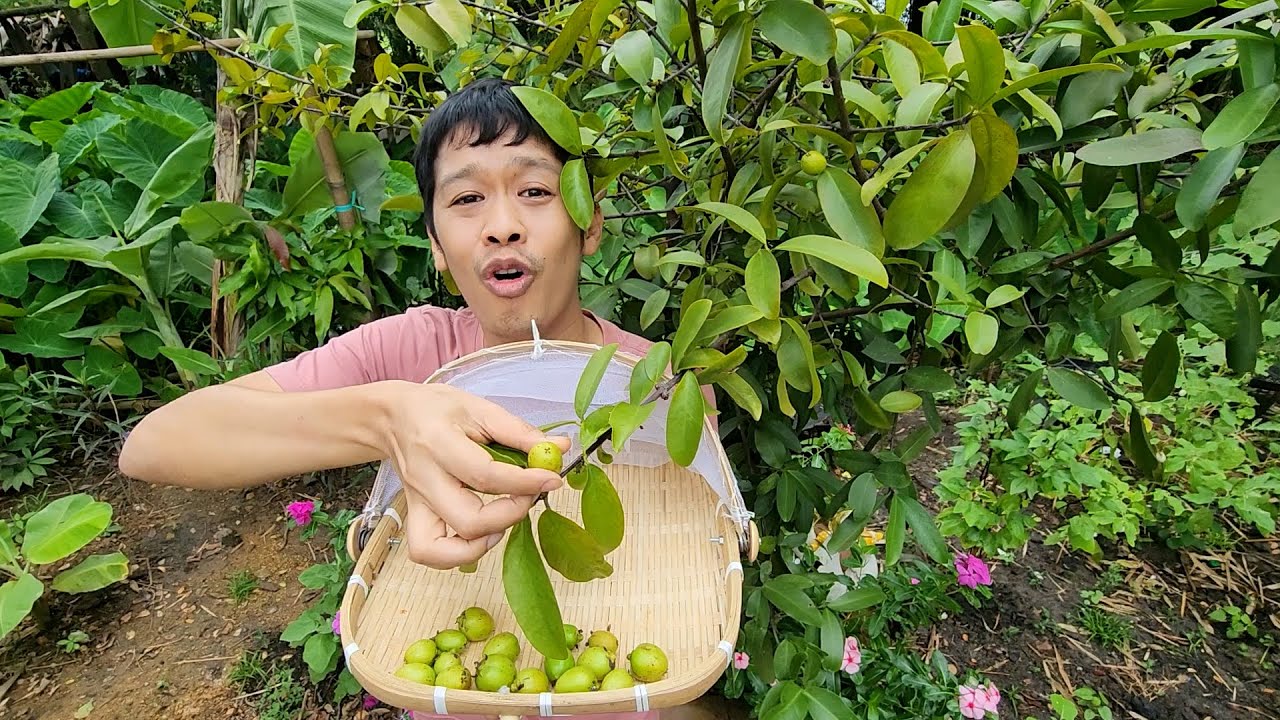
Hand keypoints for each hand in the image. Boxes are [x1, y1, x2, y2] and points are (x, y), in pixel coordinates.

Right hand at [376, 382, 569, 569]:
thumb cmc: (436, 410)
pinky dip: (458, 554)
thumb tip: (558, 448)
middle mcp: (424, 480)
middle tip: (528, 496)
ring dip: (483, 542)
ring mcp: (416, 504)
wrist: (392, 418)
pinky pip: (428, 553)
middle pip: (467, 520)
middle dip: (509, 514)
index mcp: (438, 444)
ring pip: (440, 549)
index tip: (552, 479)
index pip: (484, 475)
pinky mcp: (414, 517)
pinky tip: (481, 534)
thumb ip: (519, 431)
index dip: (525, 482)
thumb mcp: (478, 408)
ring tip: (503, 519)